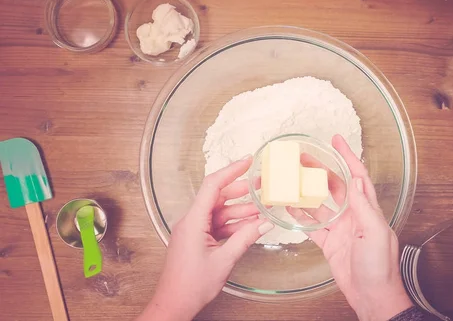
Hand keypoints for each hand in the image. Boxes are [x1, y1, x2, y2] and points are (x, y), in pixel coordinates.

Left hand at [138, 157, 273, 320]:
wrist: (174, 304)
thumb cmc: (190, 285)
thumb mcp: (224, 260)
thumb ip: (245, 238)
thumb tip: (263, 224)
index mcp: (193, 221)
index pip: (213, 185)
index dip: (231, 171)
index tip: (248, 161)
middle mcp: (191, 221)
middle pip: (218, 197)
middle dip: (241, 191)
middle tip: (262, 186)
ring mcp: (194, 230)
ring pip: (220, 212)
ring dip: (241, 211)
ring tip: (262, 208)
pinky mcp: (197, 240)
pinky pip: (218, 225)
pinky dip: (234, 225)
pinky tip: (251, 226)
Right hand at [289, 135, 412, 320]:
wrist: (372, 296)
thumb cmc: (380, 267)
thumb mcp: (374, 233)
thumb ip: (363, 207)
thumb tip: (357, 179)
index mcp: (368, 210)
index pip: (358, 177)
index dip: (348, 157)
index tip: (337, 141)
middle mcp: (354, 216)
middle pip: (335, 186)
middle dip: (321, 170)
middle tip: (304, 158)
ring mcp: (341, 230)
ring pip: (320, 205)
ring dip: (307, 192)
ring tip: (292, 179)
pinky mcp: (330, 244)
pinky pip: (313, 226)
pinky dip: (301, 217)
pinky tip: (290, 208)